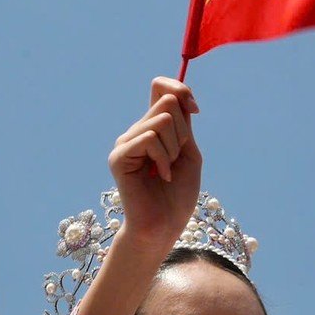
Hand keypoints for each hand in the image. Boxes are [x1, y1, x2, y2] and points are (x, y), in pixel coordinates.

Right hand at [108, 77, 200, 248]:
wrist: (164, 227)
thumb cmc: (178, 195)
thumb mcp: (189, 152)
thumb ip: (183, 123)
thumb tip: (177, 94)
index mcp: (152, 128)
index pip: (161, 87)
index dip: (181, 90)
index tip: (195, 110)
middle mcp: (136, 131)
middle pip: (168, 102)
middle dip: (183, 132)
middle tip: (176, 160)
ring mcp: (125, 143)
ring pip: (162, 120)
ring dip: (174, 149)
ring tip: (166, 172)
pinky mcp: (119, 156)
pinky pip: (149, 138)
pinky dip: (163, 158)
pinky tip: (160, 177)